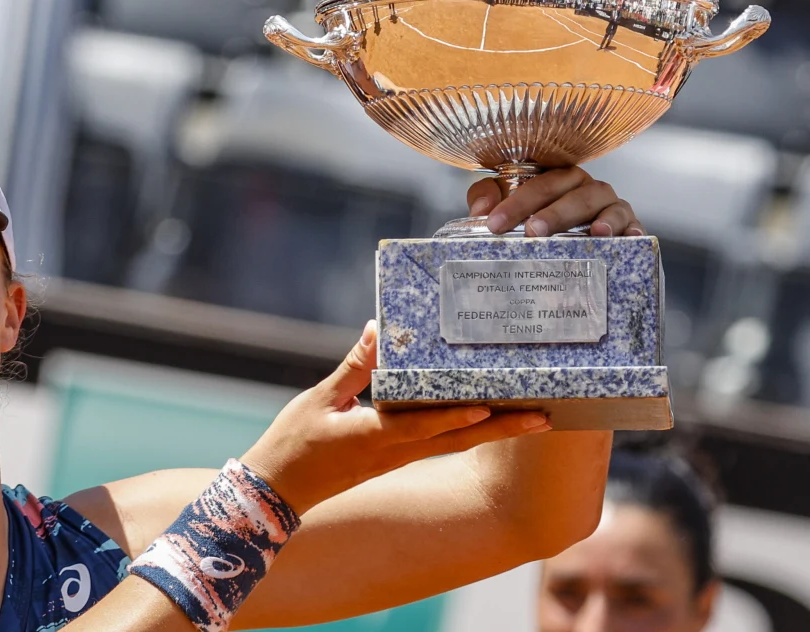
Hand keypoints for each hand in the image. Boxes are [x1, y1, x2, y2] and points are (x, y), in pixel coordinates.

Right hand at [239, 321, 550, 516]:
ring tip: (530, 416)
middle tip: (543, 417)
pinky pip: (439, 444)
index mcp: (373, 437)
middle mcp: (394, 452)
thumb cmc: (293, 444)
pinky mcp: (394, 460)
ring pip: (454, 444)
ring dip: (494, 432)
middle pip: (458, 440)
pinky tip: (484, 419)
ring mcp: (397, 459)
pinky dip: (467, 432)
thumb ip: (355, 366)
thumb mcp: (319, 400)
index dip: (459, 419)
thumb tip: (381, 330)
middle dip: (503, 429)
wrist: (277, 492)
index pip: (424, 427)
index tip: (494, 408)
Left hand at [467, 166, 644, 236]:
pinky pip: (635, 225)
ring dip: (603, 218)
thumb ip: (489, 198)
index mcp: (556, 179)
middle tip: (534, 232)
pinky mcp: (629, 227)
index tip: (494, 224)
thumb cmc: (536, 222)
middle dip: (555, 212)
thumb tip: (480, 208)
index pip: (538, 182)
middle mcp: (585, 188)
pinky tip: (628, 239)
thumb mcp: (509, 207)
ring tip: (595, 233)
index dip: (516, 202)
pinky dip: (633, 231)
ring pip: (610, 205)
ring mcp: (611, 207)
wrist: (566, 248)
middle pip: (575, 193)